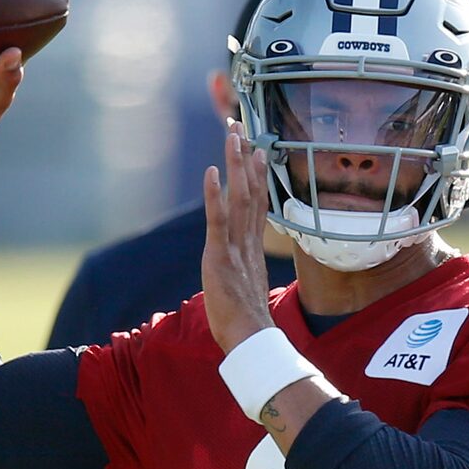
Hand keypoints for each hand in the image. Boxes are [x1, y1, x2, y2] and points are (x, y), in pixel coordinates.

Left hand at [203, 122, 275, 354]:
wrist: (251, 340)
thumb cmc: (247, 325)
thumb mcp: (245, 292)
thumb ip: (244, 276)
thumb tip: (244, 277)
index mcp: (253, 249)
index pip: (257, 205)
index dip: (257, 176)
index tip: (258, 150)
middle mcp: (248, 243)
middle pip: (250, 192)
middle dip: (245, 159)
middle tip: (241, 128)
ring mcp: (236, 248)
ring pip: (238, 198)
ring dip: (235, 166)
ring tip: (233, 137)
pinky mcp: (220, 257)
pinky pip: (217, 221)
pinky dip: (214, 195)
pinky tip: (211, 172)